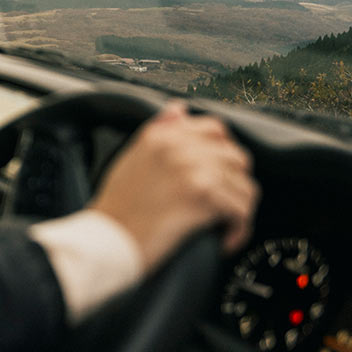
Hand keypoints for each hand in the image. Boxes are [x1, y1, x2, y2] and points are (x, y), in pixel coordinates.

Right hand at [91, 100, 259, 273]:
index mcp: (160, 135)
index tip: (221, 174)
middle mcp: (176, 146)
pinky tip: (223, 239)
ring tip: (222, 226)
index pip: (215, 128)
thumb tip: (179, 109)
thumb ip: (158, 131)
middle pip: (236, 157)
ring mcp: (190, 167)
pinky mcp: (202, 194)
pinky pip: (241, 209)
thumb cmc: (117, 209)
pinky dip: (238, 230)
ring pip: (244, 186)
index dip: (225, 153)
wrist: (107, 242)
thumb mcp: (131, 159)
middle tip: (222, 206)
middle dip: (235, 185)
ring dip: (238, 211)